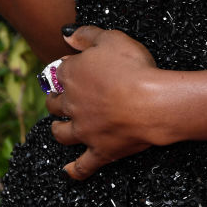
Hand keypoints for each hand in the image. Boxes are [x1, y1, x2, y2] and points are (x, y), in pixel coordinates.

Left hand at [47, 26, 163, 179]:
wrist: (151, 103)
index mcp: (72, 74)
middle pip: (55, 103)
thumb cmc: (134, 67)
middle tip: (59, 98)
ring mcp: (84, 130)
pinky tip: (68, 171)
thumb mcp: (112, 38)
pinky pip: (83, 165)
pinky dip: (75, 170)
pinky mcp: (99, 151)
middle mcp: (72, 104)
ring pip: (62, 133)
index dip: (66, 69)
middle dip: (55, 100)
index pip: (60, 71)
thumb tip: (66, 35)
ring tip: (58, 127)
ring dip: (58, 129)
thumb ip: (87, 34)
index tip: (71, 68)